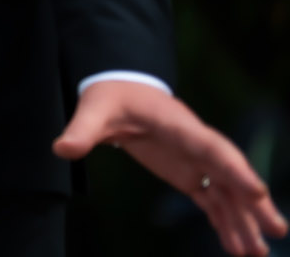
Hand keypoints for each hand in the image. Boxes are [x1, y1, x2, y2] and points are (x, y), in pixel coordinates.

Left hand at [54, 80, 287, 255]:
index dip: (235, 169)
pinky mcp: (189, 174)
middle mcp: (196, 145)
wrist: (120, 89)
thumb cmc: (111, 97)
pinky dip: (225, 223)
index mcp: (179, 125)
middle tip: (277, 230)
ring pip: (227, 193)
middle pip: (231, 175)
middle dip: (254, 202)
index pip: (212, 147)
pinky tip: (237, 247)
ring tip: (258, 254)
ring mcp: (196, 161)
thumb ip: (82, 130)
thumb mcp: (93, 109)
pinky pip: (212, 201)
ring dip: (243, 222)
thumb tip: (62, 149)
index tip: (257, 191)